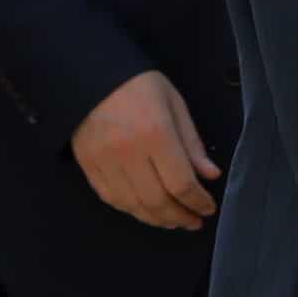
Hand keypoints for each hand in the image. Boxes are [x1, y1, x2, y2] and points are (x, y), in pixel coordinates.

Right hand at [71, 69, 220, 229]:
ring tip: (172, 221)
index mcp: (155, 134)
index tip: (208, 209)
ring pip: (133, 205)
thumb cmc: (138, 85)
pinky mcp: (87, 166)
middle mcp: (128, 153)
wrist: (89, 74)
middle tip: (193, 222)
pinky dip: (131, 209)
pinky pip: (111, 198)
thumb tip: (210, 175)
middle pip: (157, 200)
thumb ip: (192, 143)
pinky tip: (145, 211)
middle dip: (179, 217)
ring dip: (156, 219)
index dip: (198, 202)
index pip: (181, 183)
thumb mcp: (174, 104)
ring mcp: (103, 162)